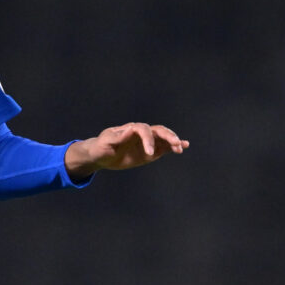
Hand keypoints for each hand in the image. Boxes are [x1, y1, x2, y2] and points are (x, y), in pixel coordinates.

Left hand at [65, 122, 188, 180]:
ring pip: (163, 138)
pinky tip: (183, 147)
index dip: (148, 140)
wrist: (101, 155)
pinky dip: (173, 147)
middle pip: (157, 131)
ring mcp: (146, 142)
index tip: (149, 154)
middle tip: (176, 144)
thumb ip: (118, 137)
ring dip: (173, 141)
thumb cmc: (101, 147)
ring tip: (182, 146)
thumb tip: (130, 130)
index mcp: (130, 129)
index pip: (143, 129)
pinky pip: (163, 147)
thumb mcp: (106, 143)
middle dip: (167, 136)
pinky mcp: (149, 152)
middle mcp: (141, 133)